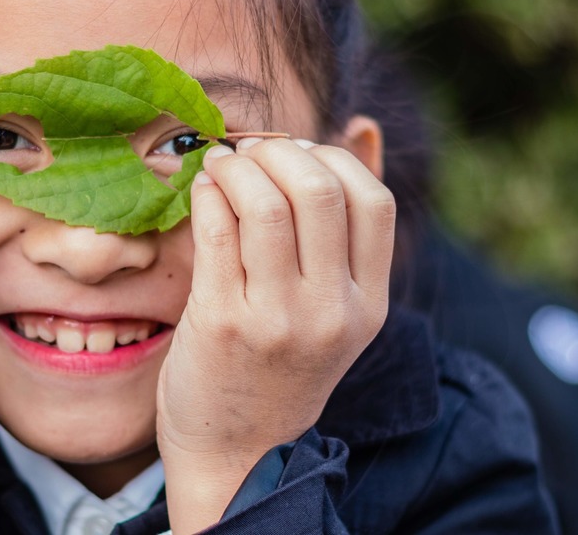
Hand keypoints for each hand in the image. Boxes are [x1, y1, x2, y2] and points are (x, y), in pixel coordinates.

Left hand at [157, 138, 392, 532]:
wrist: (237, 451)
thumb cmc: (282, 364)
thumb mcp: (338, 306)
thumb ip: (348, 227)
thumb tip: (361, 126)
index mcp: (370, 304)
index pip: (373, 200)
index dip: (332, 158)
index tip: (298, 154)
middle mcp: (333, 312)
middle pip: (319, 190)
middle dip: (279, 150)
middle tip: (251, 150)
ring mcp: (278, 320)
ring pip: (266, 203)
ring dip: (237, 166)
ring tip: (222, 164)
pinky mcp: (222, 323)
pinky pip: (217, 230)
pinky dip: (209, 193)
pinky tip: (203, 189)